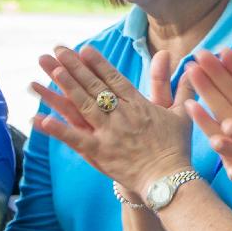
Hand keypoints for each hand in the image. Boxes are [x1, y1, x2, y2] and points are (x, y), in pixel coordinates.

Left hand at [31, 45, 193, 191]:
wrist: (171, 180)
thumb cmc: (176, 149)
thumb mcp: (181, 113)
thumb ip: (178, 86)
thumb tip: (190, 64)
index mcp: (139, 105)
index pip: (114, 79)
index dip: (98, 63)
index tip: (84, 50)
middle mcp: (122, 115)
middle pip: (95, 86)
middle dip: (75, 66)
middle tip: (58, 50)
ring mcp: (109, 133)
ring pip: (84, 105)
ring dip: (66, 87)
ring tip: (51, 70)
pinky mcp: (100, 153)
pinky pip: (75, 138)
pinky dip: (58, 129)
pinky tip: (40, 119)